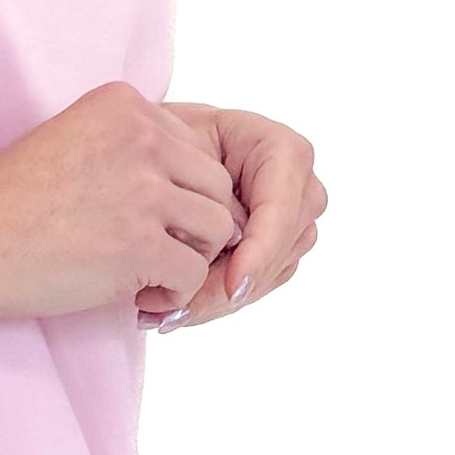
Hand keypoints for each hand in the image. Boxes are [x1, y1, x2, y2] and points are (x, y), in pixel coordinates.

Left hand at [136, 103, 325, 331]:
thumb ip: (196, 196)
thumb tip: (216, 262)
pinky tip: (175, 308)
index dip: (260, 252)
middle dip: (229, 284)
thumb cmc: (161, 142)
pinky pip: (257, 286)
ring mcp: (293, 222)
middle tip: (176, 309)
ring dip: (218, 299)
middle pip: (279, 249)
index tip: (234, 288)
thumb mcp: (172, 154)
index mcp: (282, 150)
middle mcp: (299, 187)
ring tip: (163, 312)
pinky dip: (216, 301)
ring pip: (269, 275)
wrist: (155, 152)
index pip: (281, 208)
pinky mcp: (278, 250)